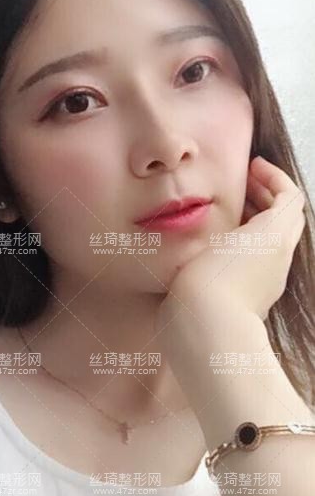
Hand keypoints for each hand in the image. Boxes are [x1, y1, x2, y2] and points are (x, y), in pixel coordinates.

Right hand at [162, 156, 305, 321]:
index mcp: (274, 236)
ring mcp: (266, 280)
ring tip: (225, 213)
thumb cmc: (211, 280)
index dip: (273, 177)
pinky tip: (216, 245)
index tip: (251, 166)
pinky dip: (243, 243)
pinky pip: (256, 260)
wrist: (205, 329)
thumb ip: (235, 218)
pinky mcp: (250, 298)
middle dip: (264, 196)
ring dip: (253, 220)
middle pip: (284, 218)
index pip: (289, 197)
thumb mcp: (221, 240)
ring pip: (270, 240)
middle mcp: (278, 258)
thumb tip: (226, 206)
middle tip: (238, 186)